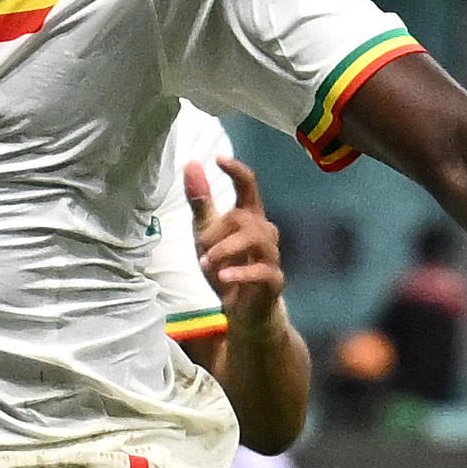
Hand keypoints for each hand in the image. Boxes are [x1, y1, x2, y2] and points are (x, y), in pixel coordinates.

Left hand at [187, 158, 285, 330]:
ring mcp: (272, 256)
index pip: (248, 186)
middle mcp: (265, 231)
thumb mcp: (206, 233)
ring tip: (206, 263)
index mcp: (248, 216)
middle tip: (202, 249)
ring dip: (225, 250)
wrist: (243, 309)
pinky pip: (262, 271)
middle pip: (243, 216)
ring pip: (255, 239)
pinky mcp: (274, 280)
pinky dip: (240, 273)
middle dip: (216, 231)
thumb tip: (191, 163)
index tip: (219, 158)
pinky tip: (223, 276)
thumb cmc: (226, 265)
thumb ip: (201, 202)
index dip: (237, 171)